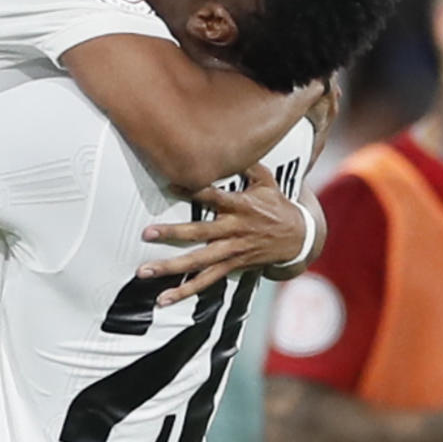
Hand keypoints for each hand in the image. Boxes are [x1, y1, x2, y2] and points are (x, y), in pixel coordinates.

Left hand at [138, 164, 305, 304]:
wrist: (298, 238)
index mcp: (240, 206)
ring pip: (198, 261)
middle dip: (172, 233)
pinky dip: (185, 291)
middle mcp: (234, 230)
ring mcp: (232, 251)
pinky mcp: (232, 266)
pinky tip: (163, 299)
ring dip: (171, 267)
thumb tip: (232, 143)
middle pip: (200, 232)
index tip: (168, 184)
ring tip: (144, 271)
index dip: (192, 190)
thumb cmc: (277, 204)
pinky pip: (206, 281)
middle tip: (146, 234)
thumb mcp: (267, 181)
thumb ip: (247, 164)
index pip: (213, 196)